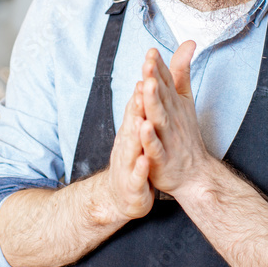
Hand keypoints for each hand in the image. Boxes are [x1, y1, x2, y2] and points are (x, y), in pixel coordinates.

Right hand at [105, 82, 154, 220]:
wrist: (120, 197)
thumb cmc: (132, 161)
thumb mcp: (136, 134)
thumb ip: (140, 109)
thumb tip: (143, 81)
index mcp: (130, 132)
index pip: (135, 107)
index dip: (141, 89)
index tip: (148, 69)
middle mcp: (127, 145)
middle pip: (131, 122)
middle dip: (137, 105)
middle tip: (143, 85)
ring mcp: (128, 165)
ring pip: (131, 147)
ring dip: (136, 134)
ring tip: (142, 120)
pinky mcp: (133, 185)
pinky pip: (137, 175)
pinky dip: (140, 167)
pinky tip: (144, 160)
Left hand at [138, 41, 210, 194]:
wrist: (194, 173)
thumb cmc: (184, 133)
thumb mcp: (184, 98)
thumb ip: (181, 71)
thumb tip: (188, 43)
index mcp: (173, 103)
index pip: (165, 81)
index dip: (158, 66)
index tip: (152, 51)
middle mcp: (171, 117)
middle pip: (162, 95)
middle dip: (155, 79)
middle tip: (149, 63)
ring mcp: (167, 137)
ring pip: (158, 117)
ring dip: (153, 102)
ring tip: (147, 85)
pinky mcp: (162, 158)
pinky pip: (155, 146)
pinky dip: (149, 137)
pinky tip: (143, 126)